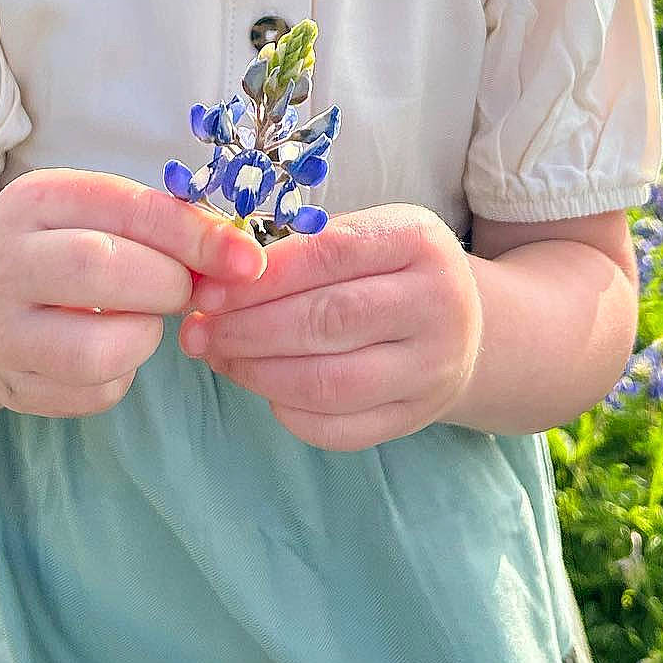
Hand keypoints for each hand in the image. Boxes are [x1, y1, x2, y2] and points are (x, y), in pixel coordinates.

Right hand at [0, 168, 265, 417]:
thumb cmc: (65, 247)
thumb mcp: (99, 214)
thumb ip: (164, 226)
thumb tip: (241, 263)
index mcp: (34, 200)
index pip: (127, 210)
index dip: (196, 236)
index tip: (246, 260)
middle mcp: (4, 262)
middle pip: (101, 270)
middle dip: (167, 285)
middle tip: (184, 291)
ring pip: (97, 350)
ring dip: (144, 337)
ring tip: (141, 320)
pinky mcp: (10, 386)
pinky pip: (95, 393)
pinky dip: (123, 375)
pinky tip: (111, 350)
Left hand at [178, 205, 482, 450]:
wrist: (463, 323)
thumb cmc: (391, 269)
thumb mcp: (365, 233)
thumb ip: (300, 251)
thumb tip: (213, 282)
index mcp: (418, 242)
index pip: (330, 256)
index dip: (262, 278)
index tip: (208, 291)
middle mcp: (436, 305)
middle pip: (328, 321)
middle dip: (248, 329)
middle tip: (198, 331)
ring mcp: (431, 368)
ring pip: (330, 384)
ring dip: (258, 374)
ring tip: (218, 357)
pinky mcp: (417, 416)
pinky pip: (341, 428)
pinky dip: (288, 412)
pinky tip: (261, 387)